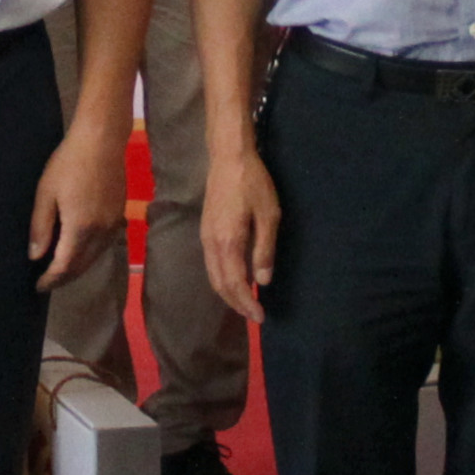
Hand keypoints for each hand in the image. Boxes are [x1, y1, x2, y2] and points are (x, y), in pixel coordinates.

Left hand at [28, 123, 126, 292]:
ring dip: (79, 267)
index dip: (51, 279)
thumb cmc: (68, 163)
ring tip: (61, 270)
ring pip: (96, 257)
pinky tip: (81, 250)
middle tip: (48, 282)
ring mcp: (113, 224)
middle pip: (82, 266)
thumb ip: (41, 227)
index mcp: (80, 228)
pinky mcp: (120, 214)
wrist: (102, 140)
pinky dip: (91, 254)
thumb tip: (35, 256)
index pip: (65, 266)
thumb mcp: (46, 193)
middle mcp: (101, 232)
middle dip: (65, 278)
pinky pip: (105, 244)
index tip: (38, 287)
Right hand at [200, 146, 279, 320]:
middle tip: (254, 316)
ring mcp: (205, 237)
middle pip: (219, 284)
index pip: (235, 283)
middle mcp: (211, 244)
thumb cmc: (252, 183)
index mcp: (228, 242)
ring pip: (212, 275)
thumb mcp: (268, 215)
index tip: (260, 317)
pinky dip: (222, 279)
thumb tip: (263, 281)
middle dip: (236, 304)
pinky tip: (236, 279)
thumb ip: (264, 250)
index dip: (246, 303)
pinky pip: (211, 264)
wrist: (228, 157)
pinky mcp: (205, 231)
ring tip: (245, 303)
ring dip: (228, 293)